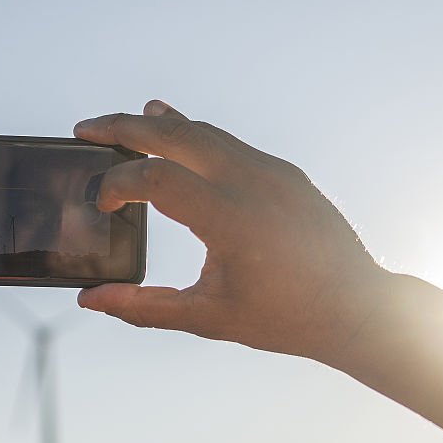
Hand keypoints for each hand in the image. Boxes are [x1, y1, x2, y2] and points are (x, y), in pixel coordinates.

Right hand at [73, 100, 388, 362]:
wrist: (357, 308)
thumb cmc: (285, 317)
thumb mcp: (206, 317)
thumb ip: (142, 307)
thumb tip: (90, 299)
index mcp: (230, 218)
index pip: (155, 179)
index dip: (117, 185)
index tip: (102, 204)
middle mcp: (251, 182)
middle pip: (173, 134)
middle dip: (123, 126)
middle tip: (85, 129)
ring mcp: (271, 171)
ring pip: (202, 130)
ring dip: (158, 124)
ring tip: (123, 124)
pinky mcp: (283, 171)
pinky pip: (228, 142)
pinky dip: (193, 135)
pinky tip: (175, 132)